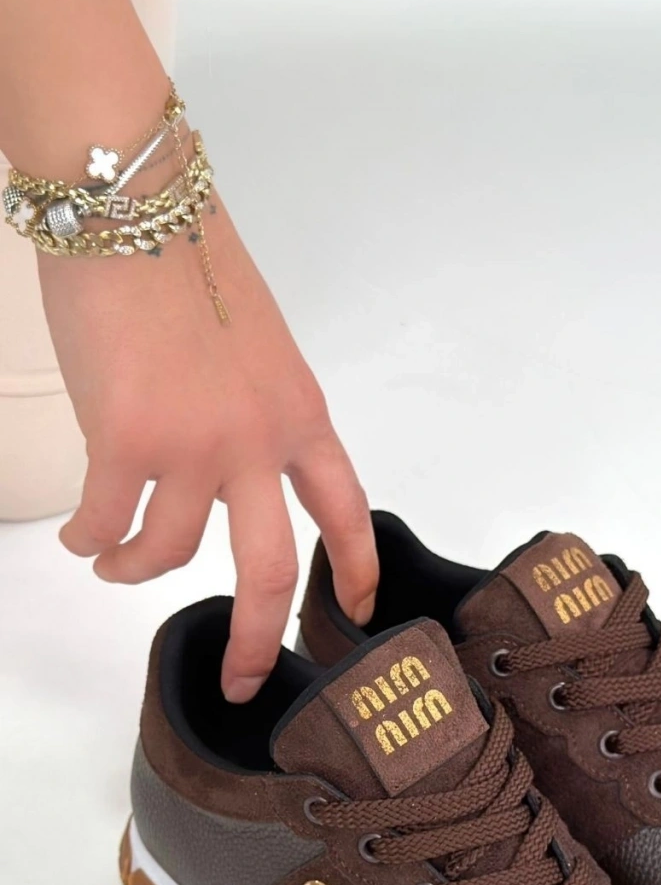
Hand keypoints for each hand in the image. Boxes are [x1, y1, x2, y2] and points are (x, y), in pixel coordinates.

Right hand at [41, 201, 376, 701]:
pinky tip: (79, 535)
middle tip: (241, 679)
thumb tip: (220, 465)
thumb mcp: (254, 343)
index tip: (358, 608)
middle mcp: (258, 438)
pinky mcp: (126, 438)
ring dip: (134, 571)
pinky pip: (105, 522)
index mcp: (300, 412)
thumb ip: (253, 411)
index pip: (346, 506)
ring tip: (111, 564)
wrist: (133, 205)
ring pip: (169, 552)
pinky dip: (87, 539)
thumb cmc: (186, 259)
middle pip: (270, 568)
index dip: (356, 565)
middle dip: (255, 636)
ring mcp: (195, 443)